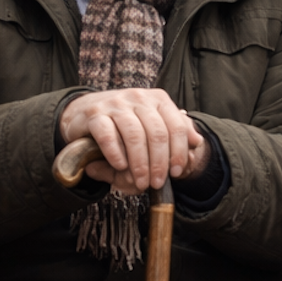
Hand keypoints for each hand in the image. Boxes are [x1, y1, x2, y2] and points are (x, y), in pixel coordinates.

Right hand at [59, 88, 207, 193]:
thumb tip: (197, 141)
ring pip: (134, 135)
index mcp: (157, 99)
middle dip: (159, 163)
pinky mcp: (94, 114)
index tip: (176, 172)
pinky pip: (108, 135)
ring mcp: (115, 104)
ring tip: (140, 182)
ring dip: (139, 163)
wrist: (84, 112)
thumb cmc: (124, 124)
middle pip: (157, 133)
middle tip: (157, 183)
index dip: (178, 152)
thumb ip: (174, 132)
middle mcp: (138, 97)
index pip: (176, 126)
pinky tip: (120, 166)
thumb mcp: (152, 125)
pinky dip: (116, 154)